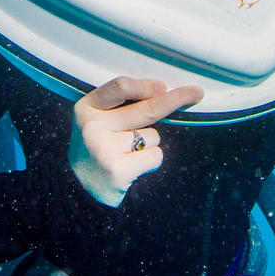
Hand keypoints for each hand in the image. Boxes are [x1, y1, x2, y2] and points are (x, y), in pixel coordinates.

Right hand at [68, 77, 202, 206]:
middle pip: (146, 109)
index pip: (120, 87)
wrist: (78, 189)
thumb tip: (162, 93)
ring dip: (148, 144)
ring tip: (126, 154)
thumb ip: (120, 107)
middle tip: (195, 93)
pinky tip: (132, 167)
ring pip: (153, 136)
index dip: (145, 86)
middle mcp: (93, 126)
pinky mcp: (118, 170)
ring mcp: (104, 149)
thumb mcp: (97, 121)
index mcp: (86, 108)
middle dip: (176, 100)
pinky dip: (150, 161)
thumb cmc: (96, 149)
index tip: (164, 86)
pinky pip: (155, 156)